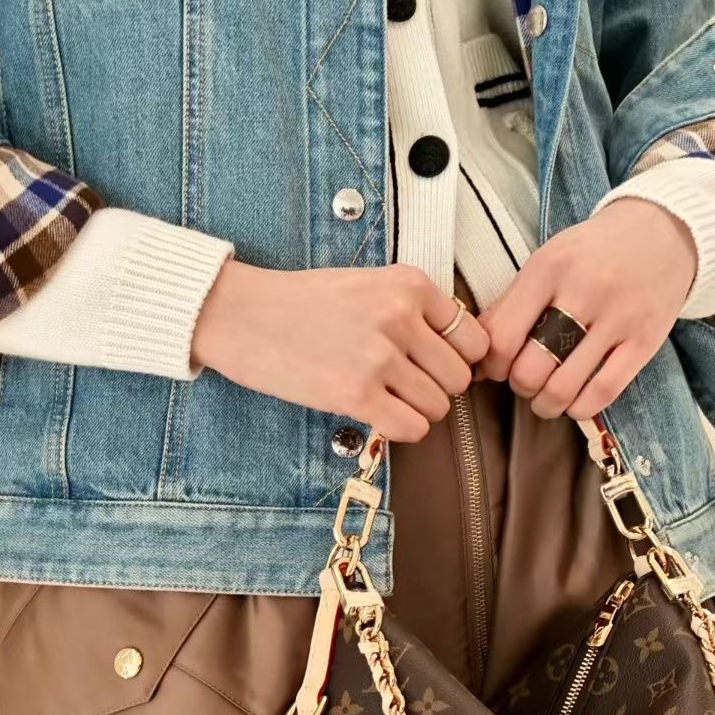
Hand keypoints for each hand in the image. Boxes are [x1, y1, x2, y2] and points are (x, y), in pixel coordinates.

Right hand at [192, 260, 487, 442]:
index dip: (458, 358)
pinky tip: (380, 415)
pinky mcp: (356, 394)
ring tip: (387, 398)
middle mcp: (401, 317)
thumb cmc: (302, 304)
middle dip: (438, 388)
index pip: (473, 338)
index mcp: (410, 284)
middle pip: (459, 377)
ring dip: (418, 410)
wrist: (240, 315)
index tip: (434, 366)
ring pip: (439, 406)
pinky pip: (413, 429)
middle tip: (406, 386)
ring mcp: (379, 357)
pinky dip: (403, 429)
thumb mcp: (368, 285)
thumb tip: (460, 353)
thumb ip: (414, 310)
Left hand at [476, 198, 696, 419]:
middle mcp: (583, 291)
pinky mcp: (645, 341)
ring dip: (546, 405)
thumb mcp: (548, 261)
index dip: (492, 366)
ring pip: (563, 388)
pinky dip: (580, 409)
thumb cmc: (594, 252)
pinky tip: (575, 402)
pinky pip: (603, 393)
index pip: (502, 337)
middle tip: (526, 380)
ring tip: (546, 397)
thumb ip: (509, 304)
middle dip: (520, 386)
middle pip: (530, 369)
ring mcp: (618, 318)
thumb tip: (475, 356)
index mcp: (549, 268)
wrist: (664, 232)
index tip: (497, 368)